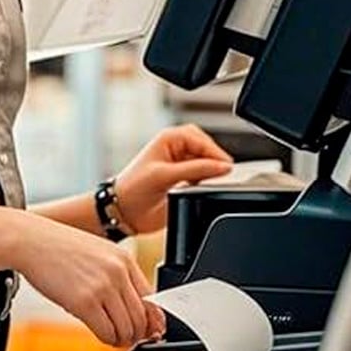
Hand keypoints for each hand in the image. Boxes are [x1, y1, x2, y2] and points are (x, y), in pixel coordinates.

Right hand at [13, 212, 166, 347]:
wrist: (31, 241)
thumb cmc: (59, 248)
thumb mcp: (97, 253)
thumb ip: (117, 275)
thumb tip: (134, 308)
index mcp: (123, 258)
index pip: (152, 298)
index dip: (150, 319)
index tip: (146, 328)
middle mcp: (117, 272)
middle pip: (142, 317)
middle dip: (136, 333)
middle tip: (127, 337)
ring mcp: (102, 287)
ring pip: (127, 329)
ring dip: (122, 339)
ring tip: (113, 337)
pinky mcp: (84, 302)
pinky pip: (107, 333)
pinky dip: (107, 339)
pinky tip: (100, 333)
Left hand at [115, 124, 232, 233]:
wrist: (123, 211)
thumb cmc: (133, 188)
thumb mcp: (165, 176)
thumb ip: (195, 169)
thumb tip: (222, 166)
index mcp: (169, 138)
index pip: (201, 140)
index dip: (214, 153)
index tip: (226, 167)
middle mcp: (176, 148)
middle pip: (207, 148)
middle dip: (215, 160)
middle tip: (223, 174)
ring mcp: (180, 164)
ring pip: (207, 162)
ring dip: (211, 171)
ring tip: (210, 182)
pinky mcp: (183, 179)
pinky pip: (203, 176)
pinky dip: (207, 181)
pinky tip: (203, 188)